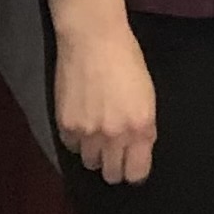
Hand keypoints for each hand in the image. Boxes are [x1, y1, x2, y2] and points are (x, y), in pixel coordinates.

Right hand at [45, 0, 157, 184]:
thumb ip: (143, 128)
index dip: (134, 171)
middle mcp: (115, 135)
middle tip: (114, 151)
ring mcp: (88, 132)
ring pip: (90, 162)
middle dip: (114, 166)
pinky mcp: (66, 125)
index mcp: (141, 127)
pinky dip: (77, 139)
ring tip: (97, 131)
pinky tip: (82, 119)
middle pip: (111, 174)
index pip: (136, 173)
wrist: (93, 38)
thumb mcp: (147, 96)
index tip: (132, 165)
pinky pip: (72, 147)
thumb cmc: (127, 60)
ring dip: (94, 152)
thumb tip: (136, 151)